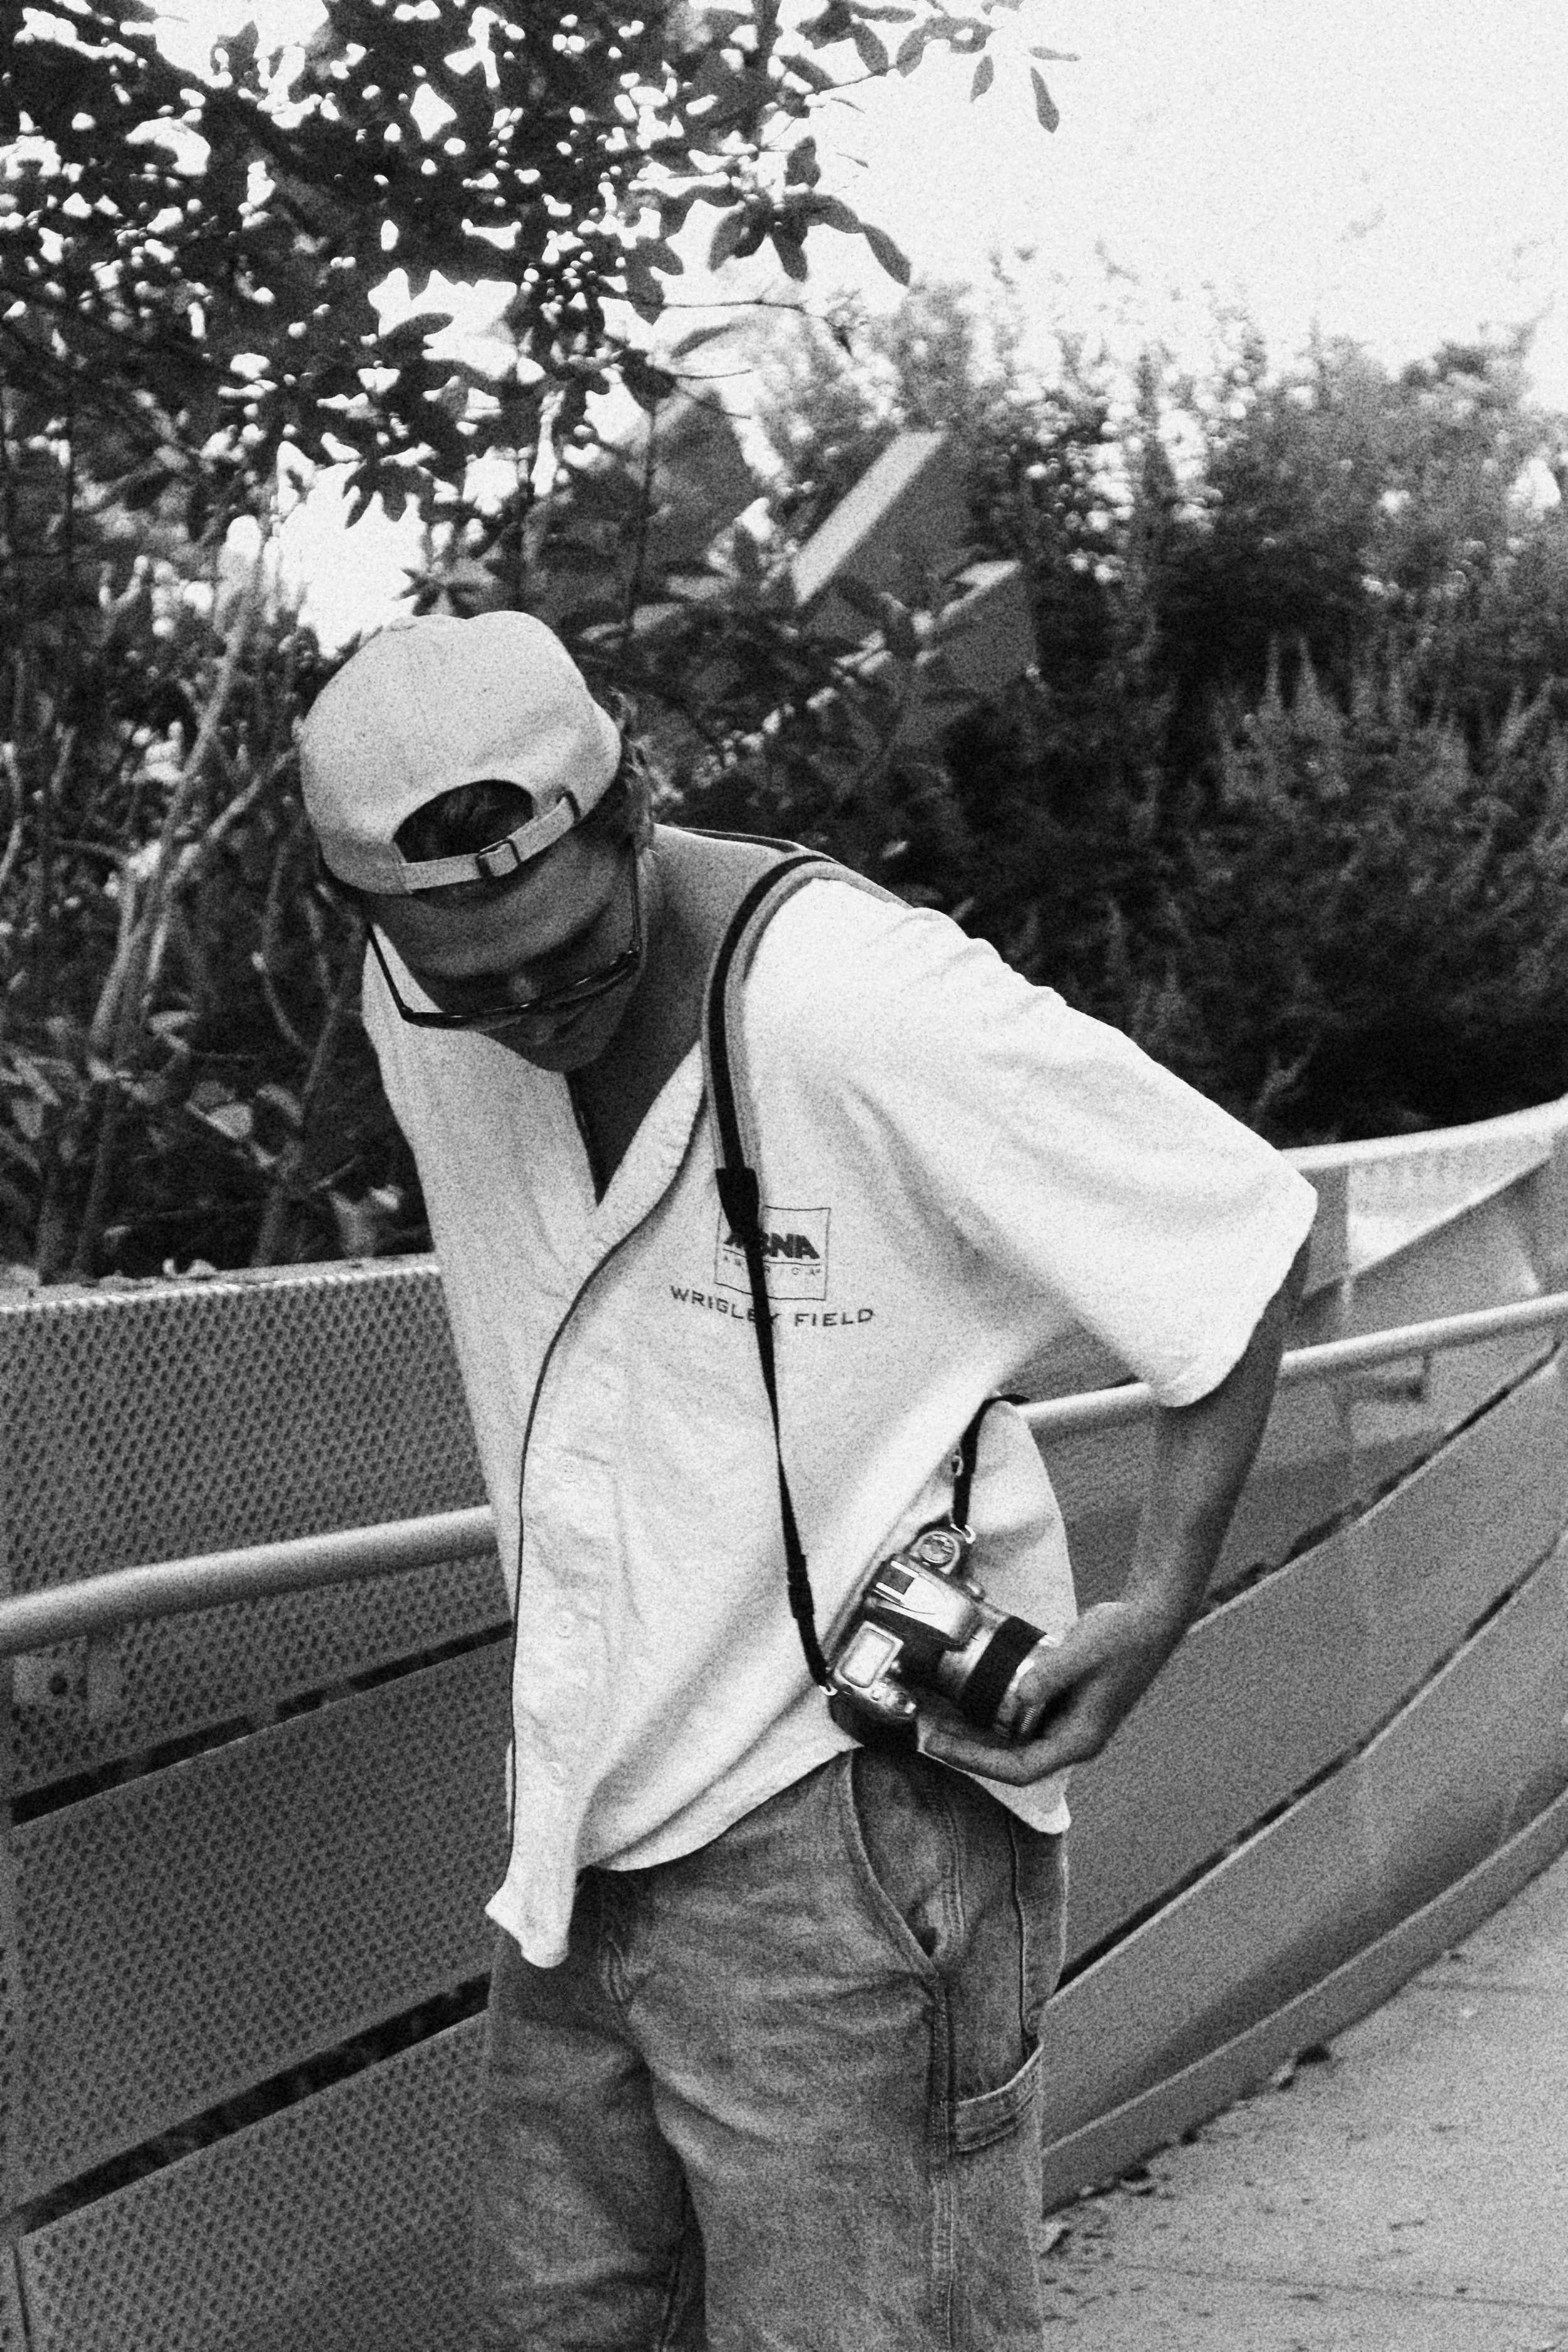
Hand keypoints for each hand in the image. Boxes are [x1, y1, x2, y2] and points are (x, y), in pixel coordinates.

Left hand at [914, 1597, 1186, 1785]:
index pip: (1020, 1768)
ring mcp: (1067, 1722)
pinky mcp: (1062, 1703)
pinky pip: (1021, 1719)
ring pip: (1014, 1740)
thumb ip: (1052, 1674)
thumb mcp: (1084, 1653)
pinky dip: (994, 1713)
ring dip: (978, 1733)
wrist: (1149, 1619)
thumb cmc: (1124, 1638)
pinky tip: (971, 1697)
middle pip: (1012, 1760)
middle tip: (929, 1736)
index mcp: (1080, 1740)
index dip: (977, 1762)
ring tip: (940, 1719)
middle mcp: (1072, 1738)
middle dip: (969, 1750)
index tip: (941, 1747)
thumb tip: (1019, 1696)